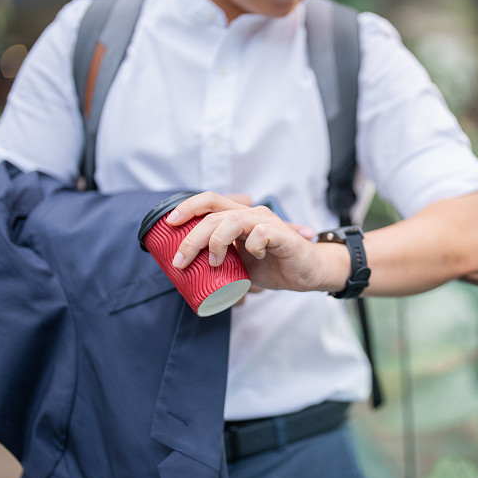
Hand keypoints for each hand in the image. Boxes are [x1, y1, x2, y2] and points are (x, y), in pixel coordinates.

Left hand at [165, 192, 346, 292]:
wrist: (308, 272)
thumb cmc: (274, 266)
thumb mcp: (239, 265)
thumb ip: (220, 262)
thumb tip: (189, 276)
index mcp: (238, 218)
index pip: (209, 201)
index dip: (187, 207)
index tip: (169, 224)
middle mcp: (251, 214)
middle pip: (213, 213)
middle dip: (191, 237)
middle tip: (181, 260)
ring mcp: (267, 222)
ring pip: (232, 220)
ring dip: (216, 242)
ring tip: (213, 262)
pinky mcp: (282, 234)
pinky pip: (260, 234)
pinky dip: (252, 246)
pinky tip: (255, 258)